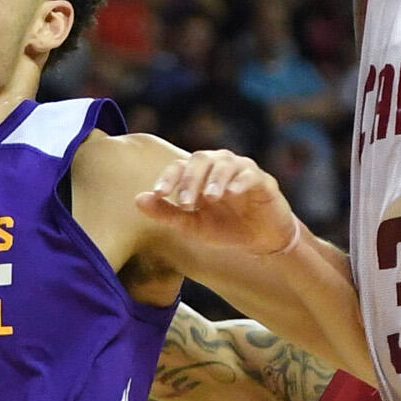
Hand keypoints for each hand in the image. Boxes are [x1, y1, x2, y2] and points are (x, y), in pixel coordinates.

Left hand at [136, 148, 299, 257]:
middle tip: (185, 202)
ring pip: (225, 163)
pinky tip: (231, 194)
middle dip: (190, 180)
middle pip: (200, 159)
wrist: (260, 240)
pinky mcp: (263, 180)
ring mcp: (241, 170)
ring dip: (214, 179)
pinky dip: (239, 182)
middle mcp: (219, 165)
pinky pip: (250, 175)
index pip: (179, 166)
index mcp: (199, 173)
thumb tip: (138, 200)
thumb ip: (167, 213)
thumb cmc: (224, 228)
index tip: (159, 194)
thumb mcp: (192, 226)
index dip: (168, 178)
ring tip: (209, 198)